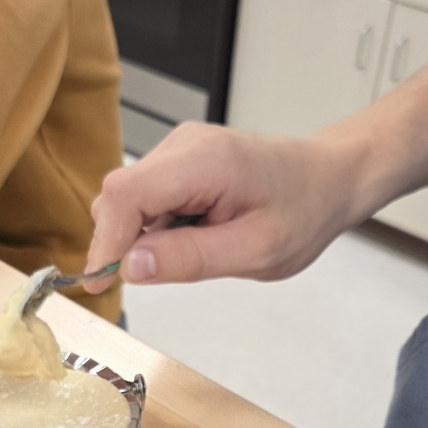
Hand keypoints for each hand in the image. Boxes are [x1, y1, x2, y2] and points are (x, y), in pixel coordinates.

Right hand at [84, 122, 362, 292]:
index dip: (105, 241)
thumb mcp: (255, 252)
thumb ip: (191, 259)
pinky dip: (160, 225)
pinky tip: (199, 233)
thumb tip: (131, 267)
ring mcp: (180, 148)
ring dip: (147, 235)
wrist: (328, 179)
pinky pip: (148, 196)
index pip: (125, 194)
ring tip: (202, 247)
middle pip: (119, 195)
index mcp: (206, 162)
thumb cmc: (303, 211)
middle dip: (125, 241)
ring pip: (130, 199)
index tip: (99, 282)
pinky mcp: (181, 159)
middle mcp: (185, 144)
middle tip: (165, 274)